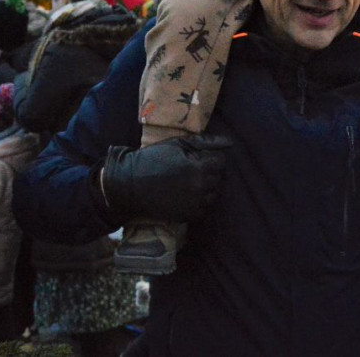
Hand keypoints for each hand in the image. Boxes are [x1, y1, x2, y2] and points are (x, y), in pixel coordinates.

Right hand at [97, 134, 231, 223]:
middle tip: (191, 168)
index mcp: (199, 169)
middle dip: (208, 171)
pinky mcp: (187, 216)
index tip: (198, 157)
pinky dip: (198, 201)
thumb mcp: (178, 144)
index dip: (210, 157)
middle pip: (218, 178)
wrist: (130, 185)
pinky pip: (203, 208)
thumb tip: (230, 142)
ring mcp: (194, 205)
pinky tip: (185, 193)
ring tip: (188, 181)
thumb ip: (205, 142)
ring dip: (205, 187)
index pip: (220, 162)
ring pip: (213, 194)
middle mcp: (200, 189)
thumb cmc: (153, 159)